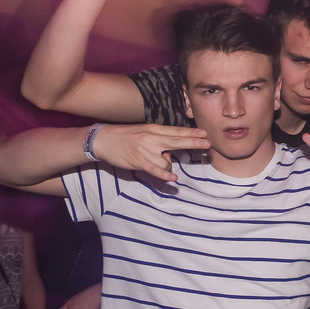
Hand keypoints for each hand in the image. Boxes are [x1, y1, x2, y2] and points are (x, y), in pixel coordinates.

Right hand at [94, 124, 209, 181]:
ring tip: (153, 162)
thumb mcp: (144, 131)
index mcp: (153, 129)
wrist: (102, 139)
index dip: (191, 133)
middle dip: (193, 142)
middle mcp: (151, 139)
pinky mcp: (138, 162)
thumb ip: (159, 138)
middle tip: (207, 144)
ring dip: (167, 166)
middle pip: (176, 141)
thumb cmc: (125, 135)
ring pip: (167, 162)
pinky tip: (173, 179)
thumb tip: (172, 151)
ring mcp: (145, 151)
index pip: (176, 131)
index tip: (204, 133)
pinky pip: (156, 170)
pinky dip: (165, 175)